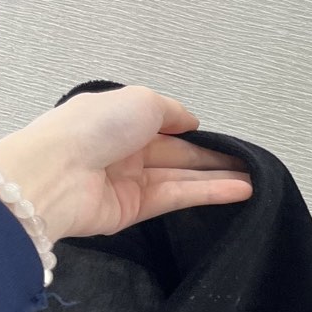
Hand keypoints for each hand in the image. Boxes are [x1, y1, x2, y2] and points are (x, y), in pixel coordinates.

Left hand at [0, 85, 252, 245]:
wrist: (57, 174)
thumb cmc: (96, 126)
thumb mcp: (141, 100)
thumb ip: (172, 111)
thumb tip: (192, 124)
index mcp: (119, 118)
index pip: (164, 125)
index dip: (194, 131)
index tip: (224, 138)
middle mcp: (124, 150)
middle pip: (176, 153)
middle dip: (212, 157)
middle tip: (249, 163)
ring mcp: (128, 181)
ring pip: (180, 176)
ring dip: (216, 177)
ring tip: (254, 179)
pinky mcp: (133, 210)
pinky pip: (176, 197)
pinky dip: (207, 193)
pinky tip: (239, 190)